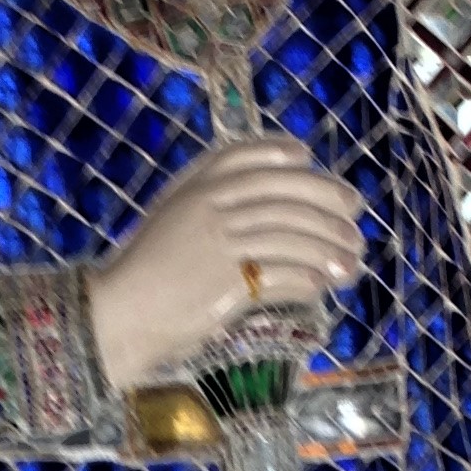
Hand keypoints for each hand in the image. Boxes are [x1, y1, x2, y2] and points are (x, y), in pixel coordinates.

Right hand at [88, 137, 366, 394]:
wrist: (115, 315)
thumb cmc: (143, 277)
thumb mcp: (171, 226)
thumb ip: (209, 211)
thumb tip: (269, 216)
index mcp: (192, 188)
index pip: (246, 156)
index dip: (281, 155)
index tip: (309, 161)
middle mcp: (209, 206)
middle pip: (284, 194)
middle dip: (327, 203)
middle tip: (354, 218)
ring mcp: (219, 241)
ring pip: (293, 236)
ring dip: (329, 248)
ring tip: (351, 262)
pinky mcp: (227, 281)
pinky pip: (283, 275)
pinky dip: (309, 280)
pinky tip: (322, 285)